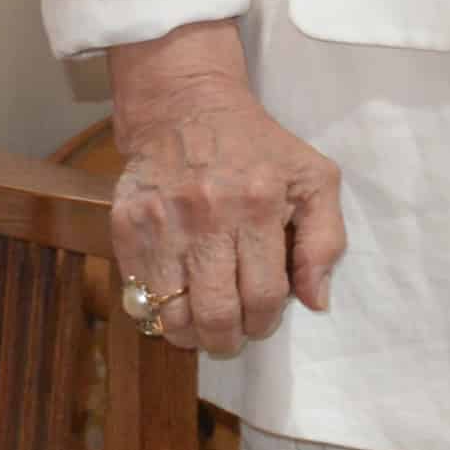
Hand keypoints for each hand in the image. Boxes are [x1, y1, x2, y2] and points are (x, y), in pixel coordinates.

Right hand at [107, 20, 342, 357]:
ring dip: (189, 334)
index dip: (264, 322)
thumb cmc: (260, 149)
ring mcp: (162, 225)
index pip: (263, 294)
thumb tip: (316, 302)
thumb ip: (325, 240)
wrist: (188, 109)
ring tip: (202, 326)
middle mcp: (208, 218)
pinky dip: (157, 310)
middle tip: (231, 336)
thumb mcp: (314, 178)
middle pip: (215, 313)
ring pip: (171, 314)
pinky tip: (175, 301)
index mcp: (259, 206)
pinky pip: (137, 294)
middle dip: (227, 339)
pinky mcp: (125, 227)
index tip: (262, 322)